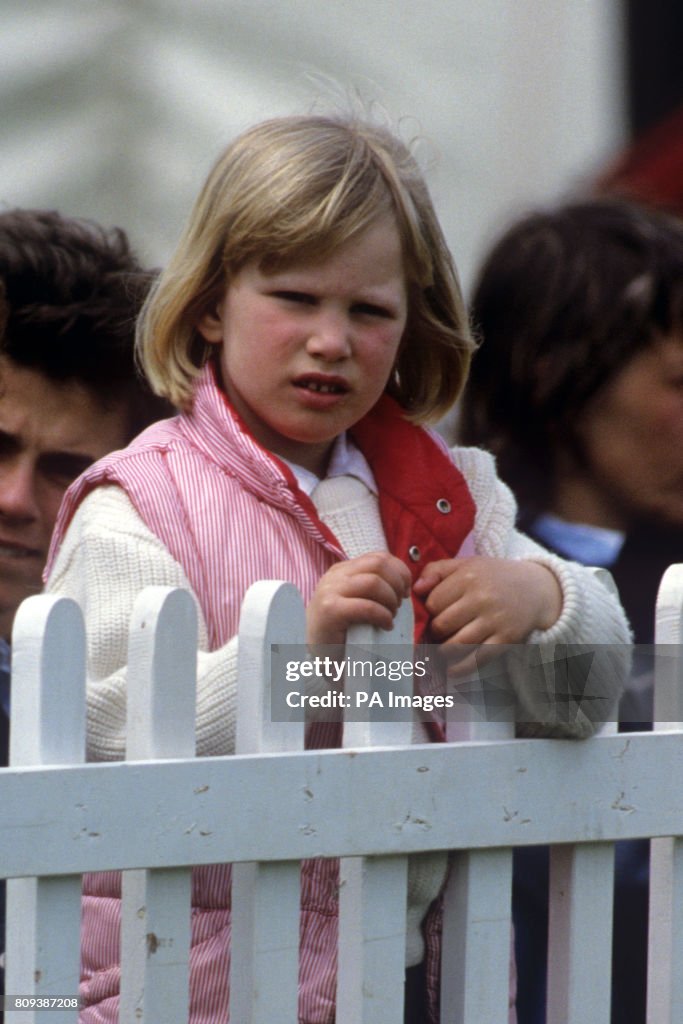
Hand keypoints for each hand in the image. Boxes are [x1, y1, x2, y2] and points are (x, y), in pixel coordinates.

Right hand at [307, 552, 411, 646]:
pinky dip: (383, 615)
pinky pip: (366, 606)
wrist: (317, 656)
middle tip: (398, 604)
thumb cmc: (343, 631)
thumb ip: (372, 588)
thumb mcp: (356, 601)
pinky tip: (385, 625)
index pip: (379, 557)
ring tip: (391, 615)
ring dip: (390, 600)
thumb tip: (403, 581)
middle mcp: (335, 576)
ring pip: (374, 582)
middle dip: (397, 583)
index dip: (400, 571)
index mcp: (343, 571)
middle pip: (378, 564)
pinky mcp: (330, 611)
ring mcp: (330, 591)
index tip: (405, 591)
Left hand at [413, 556, 562, 653]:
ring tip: (443, 648)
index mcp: (469, 576)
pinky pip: (478, 659)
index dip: (429, 611)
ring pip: (456, 645)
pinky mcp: (507, 639)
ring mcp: (495, 621)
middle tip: (438, 632)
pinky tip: (452, 669)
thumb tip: (415, 589)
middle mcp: (482, 598)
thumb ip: (436, 571)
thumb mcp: (466, 564)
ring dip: (444, 651)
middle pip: (442, 625)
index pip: (433, 602)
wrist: (535, 588)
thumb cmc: (492, 576)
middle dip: (435, 632)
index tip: (434, 612)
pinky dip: (461, 668)